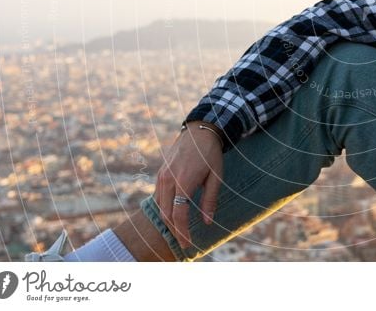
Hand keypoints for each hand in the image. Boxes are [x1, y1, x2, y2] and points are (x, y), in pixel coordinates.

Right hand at [154, 124, 223, 249]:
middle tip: (184, 243)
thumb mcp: (216, 176)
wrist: (198, 131)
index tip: (188, 244)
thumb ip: (210, 199)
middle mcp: (168, 179)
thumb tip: (206, 222)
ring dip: (168, 222)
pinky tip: (174, 215)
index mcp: (184, 181)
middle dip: (174, 231)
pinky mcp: (160, 174)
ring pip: (160, 207)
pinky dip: (165, 209)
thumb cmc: (210, 154)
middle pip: (166, 214)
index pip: (178, 214)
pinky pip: (159, 197)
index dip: (182, 232)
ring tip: (179, 232)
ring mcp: (162, 176)